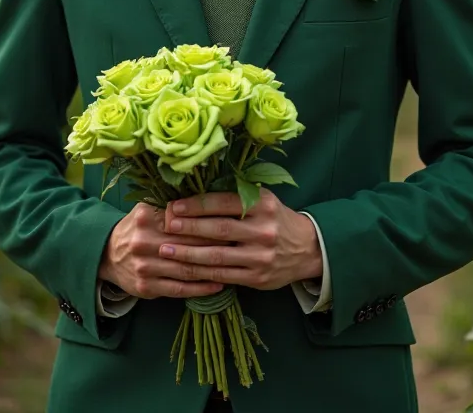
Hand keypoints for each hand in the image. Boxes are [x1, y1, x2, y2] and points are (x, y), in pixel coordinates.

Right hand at [99, 202, 224, 300]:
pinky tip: (219, 284)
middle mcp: (143, 242)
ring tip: (235, 265)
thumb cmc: (137, 228)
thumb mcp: (147, 209)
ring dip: (213, 268)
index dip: (209, 222)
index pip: (184, 220)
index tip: (232, 222)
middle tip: (240, 244)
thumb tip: (206, 198)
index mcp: (147, 218)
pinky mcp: (146, 288)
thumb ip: (170, 205)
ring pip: (186, 269)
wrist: (106, 255)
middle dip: (216, 245)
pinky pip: (179, 289)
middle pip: (188, 244)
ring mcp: (144, 267)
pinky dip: (201, 288)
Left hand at [160, 190, 322, 289]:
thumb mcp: (263, 200)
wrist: (307, 248)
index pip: (224, 203)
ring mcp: (260, 256)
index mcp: (262, 205)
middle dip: (188, 228)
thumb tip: (194, 193)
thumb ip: (236, 198)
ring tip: (166, 250)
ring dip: (188, 253)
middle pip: (218, 229)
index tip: (174, 206)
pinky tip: (184, 268)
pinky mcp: (257, 277)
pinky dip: (201, 272)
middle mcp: (263, 230)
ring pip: (217, 256)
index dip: (197, 204)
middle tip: (165, 226)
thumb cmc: (274, 219)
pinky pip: (223, 276)